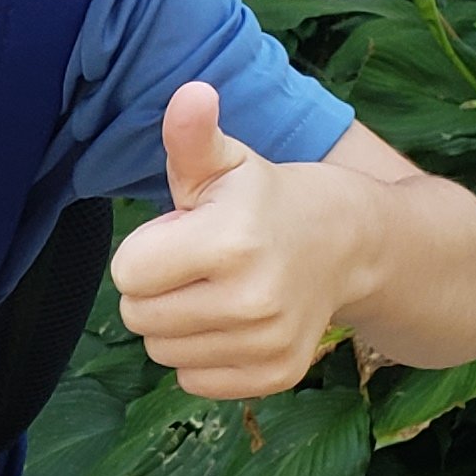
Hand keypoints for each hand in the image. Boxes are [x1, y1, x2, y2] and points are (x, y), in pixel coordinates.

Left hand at [108, 84, 366, 400]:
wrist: (348, 242)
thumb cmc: (266, 198)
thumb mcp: (227, 161)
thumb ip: (192, 136)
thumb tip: (190, 94)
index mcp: (230, 241)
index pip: (126, 273)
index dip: (146, 249)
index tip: (183, 233)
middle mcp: (251, 300)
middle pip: (138, 316)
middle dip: (156, 287)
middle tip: (200, 262)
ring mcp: (267, 343)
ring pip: (161, 352)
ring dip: (176, 323)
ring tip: (217, 288)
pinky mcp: (276, 375)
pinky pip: (193, 381)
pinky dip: (203, 356)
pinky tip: (232, 321)